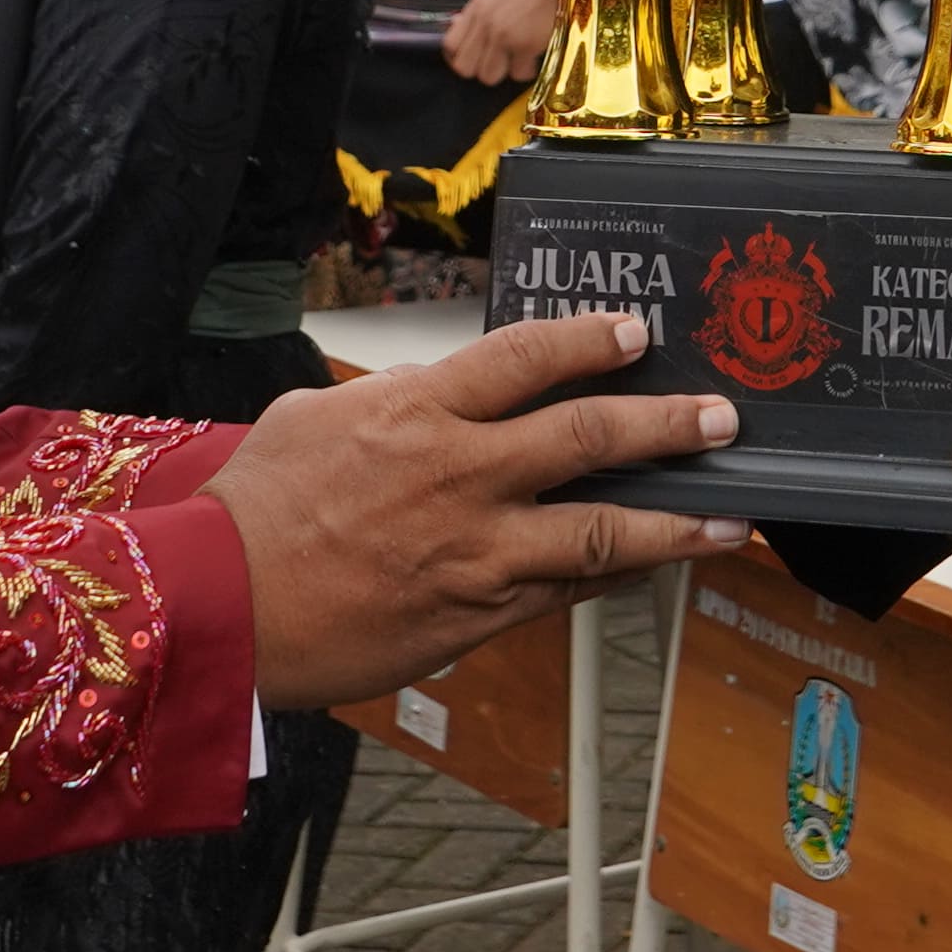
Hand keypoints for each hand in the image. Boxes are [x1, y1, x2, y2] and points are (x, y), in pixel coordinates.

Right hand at [211, 311, 749, 705]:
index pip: (527, 356)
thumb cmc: (254, 509)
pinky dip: (611, 579)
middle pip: (589, 436)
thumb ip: (391, 403)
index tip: (634, 335)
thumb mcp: (314, 419)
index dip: (590, 340)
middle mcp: (461, 474)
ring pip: (600, 532)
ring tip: (729, 518)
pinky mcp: (477, 616)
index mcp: (418, 409)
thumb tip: (434, 394)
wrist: (222, 607)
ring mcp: (476, 550)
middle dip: (667, 425)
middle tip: (718, 418)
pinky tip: (648, 570)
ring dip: (674, 523)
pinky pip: (564, 593)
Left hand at [443, 0, 564, 84]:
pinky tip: (533, 56)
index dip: (458, 58)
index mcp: (477, 7)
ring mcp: (503, 34)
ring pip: (488, 76)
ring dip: (504, 72)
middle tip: (497, 62)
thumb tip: (457, 26)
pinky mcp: (524, 45)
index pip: (450, 45)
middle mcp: (485, 21)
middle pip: (465, 68)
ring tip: (517, 59)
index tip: (473, 59)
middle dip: (481, 69)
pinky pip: (517, 74)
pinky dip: (527, 69)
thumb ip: (477, 14)